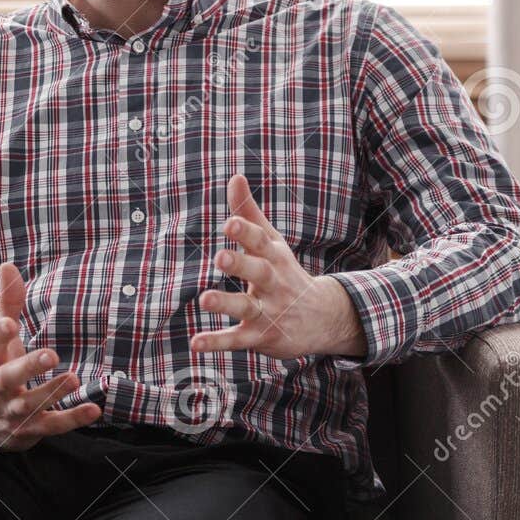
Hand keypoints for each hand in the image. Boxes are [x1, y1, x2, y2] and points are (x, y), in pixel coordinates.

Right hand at [0, 261, 101, 449]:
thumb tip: (8, 265)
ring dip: (51, 392)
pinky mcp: (30, 430)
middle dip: (29, 367)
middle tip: (51, 355)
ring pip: (30, 404)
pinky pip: (51, 426)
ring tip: (73, 379)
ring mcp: (13, 411)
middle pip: (9, 377)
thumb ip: (7, 304)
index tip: (10, 322)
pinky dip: (72, 419)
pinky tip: (93, 409)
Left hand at [192, 174, 367, 359]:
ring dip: (226, 303)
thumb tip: (234, 176)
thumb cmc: (285, 273)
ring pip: (246, 307)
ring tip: (204, 299)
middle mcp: (273, 284)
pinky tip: (195, 343)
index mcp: (273, 258)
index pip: (260, 242)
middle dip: (240, 264)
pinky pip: (236, 340)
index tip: (230, 222)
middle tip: (220, 256)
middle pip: (257, 272)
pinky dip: (216, 342)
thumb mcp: (271, 242)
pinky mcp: (260, 336)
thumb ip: (249, 212)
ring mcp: (268, 311)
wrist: (324, 319)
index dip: (245, 232)